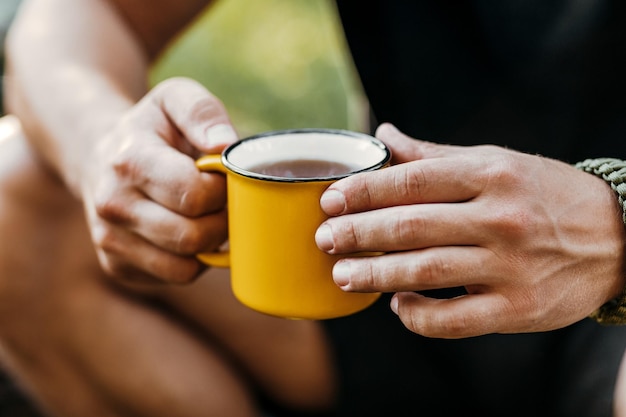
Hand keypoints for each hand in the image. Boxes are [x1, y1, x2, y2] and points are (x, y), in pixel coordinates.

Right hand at [80, 77, 237, 283]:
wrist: (100, 156)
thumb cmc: (152, 129)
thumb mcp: (174, 99)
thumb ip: (202, 112)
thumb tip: (225, 145)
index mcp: (130, 161)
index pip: (194, 195)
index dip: (222, 190)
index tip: (222, 178)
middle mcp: (112, 205)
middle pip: (192, 236)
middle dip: (222, 221)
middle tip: (224, 202)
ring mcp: (109, 241)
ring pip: (185, 268)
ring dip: (209, 246)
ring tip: (207, 217)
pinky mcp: (116, 267)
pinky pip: (175, 277)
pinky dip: (193, 261)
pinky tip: (188, 232)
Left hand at [315, 123, 625, 337]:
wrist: (618, 237)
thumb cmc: (545, 194)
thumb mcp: (496, 162)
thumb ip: (435, 154)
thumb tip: (385, 135)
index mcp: (491, 175)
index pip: (412, 181)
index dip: (364, 191)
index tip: (330, 201)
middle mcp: (500, 218)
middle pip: (411, 226)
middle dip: (358, 234)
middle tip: (324, 240)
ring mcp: (510, 266)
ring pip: (426, 272)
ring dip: (375, 275)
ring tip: (342, 275)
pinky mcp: (518, 308)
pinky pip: (454, 320)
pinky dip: (417, 315)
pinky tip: (397, 305)